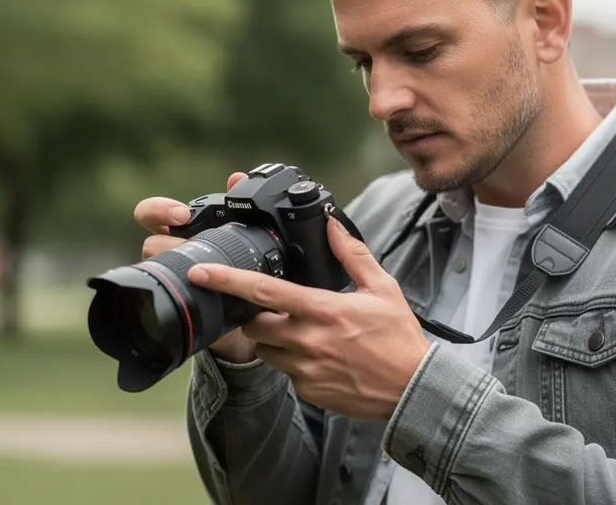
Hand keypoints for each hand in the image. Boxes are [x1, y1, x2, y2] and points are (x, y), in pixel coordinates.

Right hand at [133, 172, 257, 363]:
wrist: (258, 310)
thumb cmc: (246, 264)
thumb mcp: (248, 235)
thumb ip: (241, 204)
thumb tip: (237, 177)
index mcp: (183, 232)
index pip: (152, 215)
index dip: (158, 210)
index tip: (182, 214)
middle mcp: (173, 255)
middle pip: (152, 244)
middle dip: (168, 245)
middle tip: (190, 249)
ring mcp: (176, 280)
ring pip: (158, 272)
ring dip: (177, 270)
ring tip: (201, 274)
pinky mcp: (183, 307)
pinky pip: (170, 306)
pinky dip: (182, 304)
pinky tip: (202, 302)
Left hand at [186, 213, 432, 420]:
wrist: (413, 389)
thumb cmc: (398, 337)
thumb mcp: (381, 288)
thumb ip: (352, 254)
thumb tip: (331, 224)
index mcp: (323, 310)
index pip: (264, 292)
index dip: (227, 280)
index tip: (202, 272)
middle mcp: (308, 341)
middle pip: (255, 325)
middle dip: (255, 316)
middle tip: (274, 310)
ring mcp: (305, 369)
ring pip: (267, 350)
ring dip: (275, 340)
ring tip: (304, 334)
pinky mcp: (308, 391)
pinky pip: (287, 373)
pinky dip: (295, 362)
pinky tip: (321, 357)